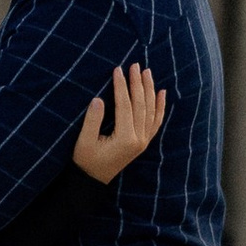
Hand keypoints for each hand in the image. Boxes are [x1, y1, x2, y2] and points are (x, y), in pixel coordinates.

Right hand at [73, 62, 166, 183]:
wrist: (93, 181)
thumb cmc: (86, 161)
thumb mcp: (83, 141)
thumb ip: (92, 120)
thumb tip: (98, 99)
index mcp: (125, 138)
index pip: (125, 106)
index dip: (121, 86)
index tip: (118, 69)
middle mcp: (139, 140)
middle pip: (141, 106)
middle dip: (138, 84)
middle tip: (135, 65)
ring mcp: (143, 142)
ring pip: (151, 111)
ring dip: (149, 90)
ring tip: (147, 72)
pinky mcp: (143, 143)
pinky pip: (156, 122)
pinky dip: (160, 107)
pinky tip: (161, 93)